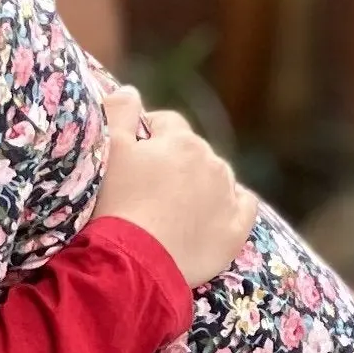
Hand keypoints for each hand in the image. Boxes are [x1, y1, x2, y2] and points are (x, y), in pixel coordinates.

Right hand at [91, 87, 255, 290]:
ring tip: (175, 207)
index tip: (132, 156)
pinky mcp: (236, 230)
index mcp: (182, 141)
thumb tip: (129, 89)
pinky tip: (216, 216)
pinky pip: (244, 206)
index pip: (166, 124)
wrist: (135, 263)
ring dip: (202, 184)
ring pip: (218, 178)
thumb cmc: (116, 204)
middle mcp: (212, 162)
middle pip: (194, 151)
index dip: (148, 136)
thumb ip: (118, 111)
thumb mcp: (109, 149)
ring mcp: (228, 197)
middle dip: (175, 162)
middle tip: (148, 188)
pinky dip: (233, 206)